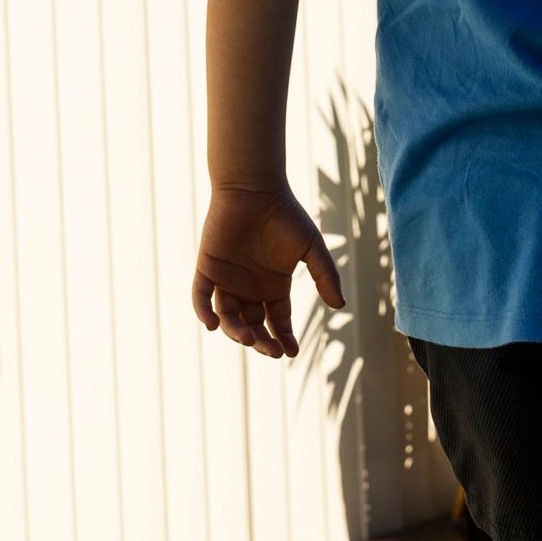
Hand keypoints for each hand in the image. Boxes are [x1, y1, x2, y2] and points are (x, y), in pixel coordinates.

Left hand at [191, 182, 345, 358]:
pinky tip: (213, 325)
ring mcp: (227, 280)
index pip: (277, 321)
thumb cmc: (285, 215)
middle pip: (253, 326)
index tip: (291, 352)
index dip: (284, 338)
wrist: (256, 188)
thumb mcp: (311, 248)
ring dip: (237, 332)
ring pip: (228, 317)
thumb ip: (325, 276)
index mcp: (274, 286)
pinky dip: (204, 313)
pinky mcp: (207, 268)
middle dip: (262, 342)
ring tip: (249, 339)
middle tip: (272, 350)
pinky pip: (201, 297)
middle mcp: (249, 288)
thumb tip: (340, 306)